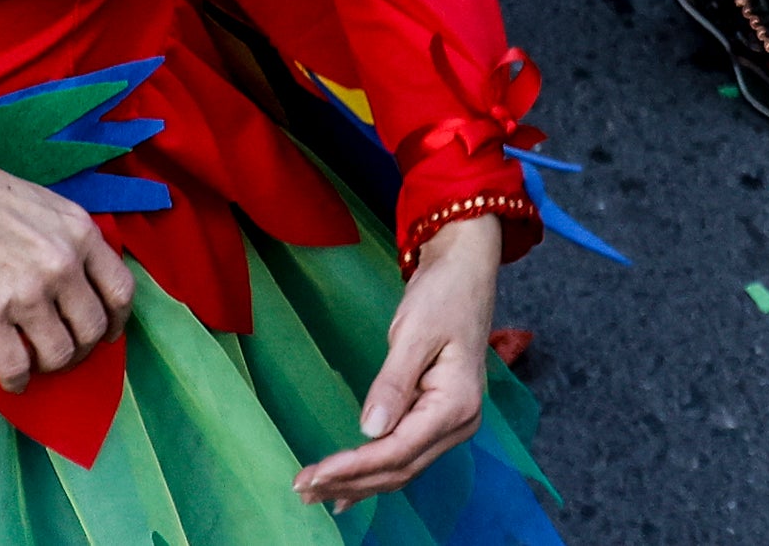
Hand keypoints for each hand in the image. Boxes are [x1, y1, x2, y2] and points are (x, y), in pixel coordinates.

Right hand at [0, 113, 130, 390]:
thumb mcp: (47, 205)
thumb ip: (73, 242)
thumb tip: (87, 283)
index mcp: (80, 233)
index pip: (121, 292)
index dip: (116, 321)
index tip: (106, 332)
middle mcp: (60, 265)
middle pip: (92, 330)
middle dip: (80, 348)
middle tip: (61, 349)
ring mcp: (26, 292)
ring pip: (58, 355)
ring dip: (48, 365)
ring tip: (34, 360)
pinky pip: (16, 366)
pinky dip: (16, 379)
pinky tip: (10, 375)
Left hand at [296, 214, 497, 504]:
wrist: (466, 272)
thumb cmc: (443, 295)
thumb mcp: (414, 332)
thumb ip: (393, 383)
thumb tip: (370, 430)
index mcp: (455, 405)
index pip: (398, 450)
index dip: (355, 467)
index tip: (315, 473)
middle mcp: (458, 424)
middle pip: (399, 468)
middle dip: (351, 482)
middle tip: (302, 488)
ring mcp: (451, 425)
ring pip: (402, 468)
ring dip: (360, 484)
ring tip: (316, 495)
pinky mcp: (438, 418)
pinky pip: (405, 454)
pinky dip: (376, 472)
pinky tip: (350, 488)